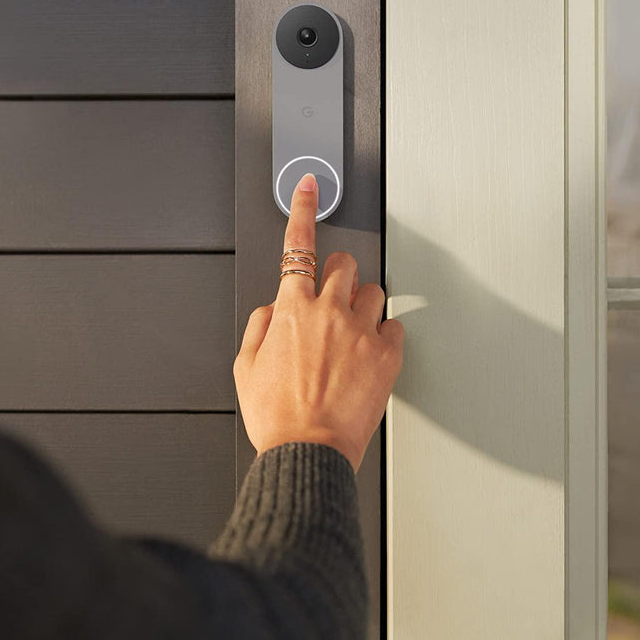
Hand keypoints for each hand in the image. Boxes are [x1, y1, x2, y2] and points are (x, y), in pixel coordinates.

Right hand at [233, 174, 403, 471]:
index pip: (298, 246)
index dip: (303, 210)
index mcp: (291, 310)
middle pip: (345, 263)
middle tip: (333, 300)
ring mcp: (361, 331)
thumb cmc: (277, 416)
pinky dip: (382, 336)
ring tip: (351, 337)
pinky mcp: (387, 354)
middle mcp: (328, 312)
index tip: (308, 187)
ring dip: (362, 305)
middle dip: (339, 274)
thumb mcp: (246, 368)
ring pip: (373, 291)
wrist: (308, 452)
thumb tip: (274, 307)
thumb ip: (260, 326)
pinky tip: (368, 357)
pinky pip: (393, 327)